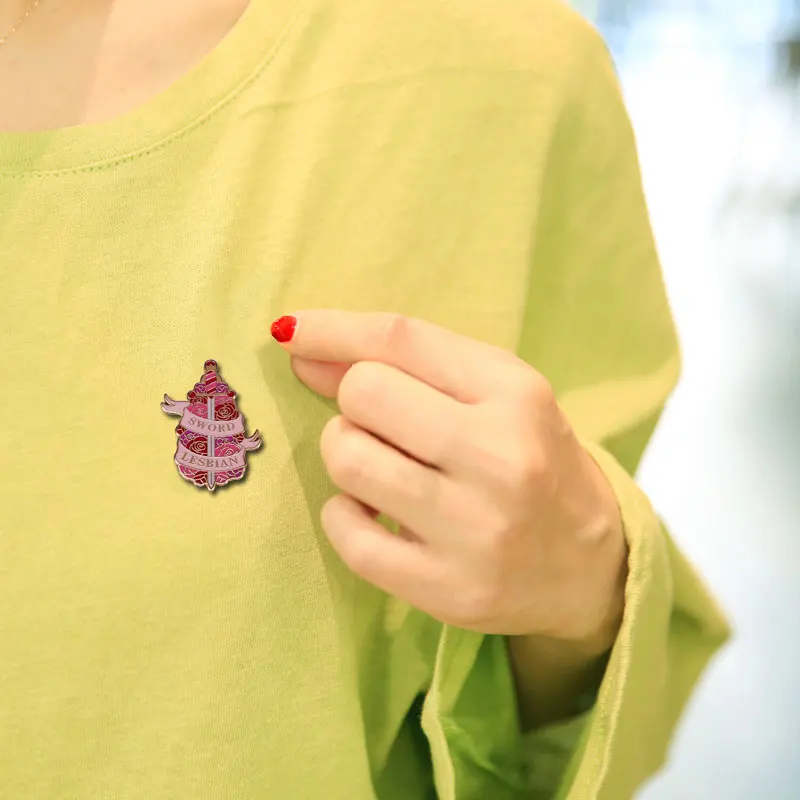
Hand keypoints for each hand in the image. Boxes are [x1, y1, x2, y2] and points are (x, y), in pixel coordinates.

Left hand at [271, 310, 626, 644]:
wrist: (591, 564)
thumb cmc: (534, 461)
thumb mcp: (494, 395)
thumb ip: (406, 364)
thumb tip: (301, 346)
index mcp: (517, 394)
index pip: (402, 340)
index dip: (332, 328)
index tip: (289, 330)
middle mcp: (502, 458)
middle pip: (364, 394)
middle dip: (356, 403)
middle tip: (386, 427)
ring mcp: (476, 529)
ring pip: (348, 460)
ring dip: (346, 456)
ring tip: (380, 469)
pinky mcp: (449, 590)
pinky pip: (349, 536)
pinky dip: (345, 515)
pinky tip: (374, 514)